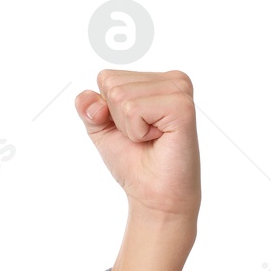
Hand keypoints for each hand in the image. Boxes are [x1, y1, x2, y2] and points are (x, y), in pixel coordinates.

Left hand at [74, 69, 200, 220]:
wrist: (153, 193)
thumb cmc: (133, 160)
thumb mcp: (100, 128)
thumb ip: (87, 106)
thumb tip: (90, 99)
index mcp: (156, 80)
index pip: (106, 77)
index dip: (106, 110)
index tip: (130, 128)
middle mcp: (172, 80)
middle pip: (111, 84)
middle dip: (116, 118)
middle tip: (142, 136)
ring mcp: (180, 91)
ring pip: (120, 96)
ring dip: (128, 127)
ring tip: (151, 138)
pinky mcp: (182, 107)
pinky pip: (133, 109)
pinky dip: (137, 131)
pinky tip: (158, 138)